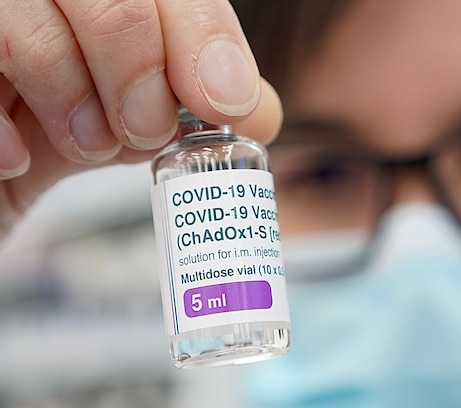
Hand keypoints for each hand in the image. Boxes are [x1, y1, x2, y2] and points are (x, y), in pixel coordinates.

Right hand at [0, 0, 283, 235]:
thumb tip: (260, 110)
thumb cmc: (46, 130)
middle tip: (145, 129)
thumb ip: (190, 108)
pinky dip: (3, 128)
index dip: (202, 33)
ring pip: (30, 23)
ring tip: (86, 143)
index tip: (223, 100)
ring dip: (70, 93)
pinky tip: (16, 157)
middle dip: (138, 68)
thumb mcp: (127, 118)